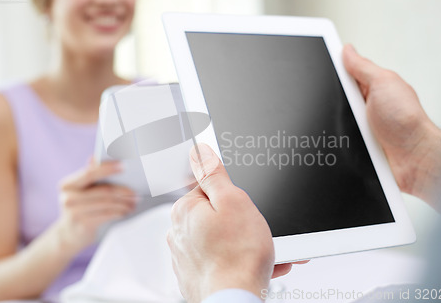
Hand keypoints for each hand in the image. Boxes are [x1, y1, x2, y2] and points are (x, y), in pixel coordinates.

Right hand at [55, 160, 135, 257]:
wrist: (68, 234)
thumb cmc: (79, 207)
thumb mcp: (80, 190)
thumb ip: (89, 175)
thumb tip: (95, 158)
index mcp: (67, 185)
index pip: (90, 173)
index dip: (107, 169)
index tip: (124, 165)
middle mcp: (68, 198)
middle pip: (103, 190)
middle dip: (123, 190)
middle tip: (136, 191)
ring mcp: (74, 213)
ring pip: (107, 203)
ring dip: (124, 202)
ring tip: (135, 201)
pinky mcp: (83, 224)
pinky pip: (107, 215)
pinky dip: (119, 211)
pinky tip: (126, 210)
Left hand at [168, 144, 274, 302]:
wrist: (235, 300)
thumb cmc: (238, 256)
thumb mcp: (233, 201)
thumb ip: (213, 174)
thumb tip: (199, 151)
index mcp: (184, 210)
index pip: (209, 189)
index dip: (233, 197)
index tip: (243, 209)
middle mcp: (179, 234)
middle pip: (215, 215)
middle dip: (239, 222)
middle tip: (254, 232)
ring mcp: (187, 258)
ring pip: (220, 240)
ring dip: (242, 243)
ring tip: (260, 253)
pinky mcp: (197, 277)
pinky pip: (220, 261)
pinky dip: (237, 262)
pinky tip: (255, 266)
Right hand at [343, 44, 440, 210]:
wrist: (412, 158)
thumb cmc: (407, 121)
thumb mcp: (383, 83)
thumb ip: (363, 66)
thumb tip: (347, 50)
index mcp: (373, 85)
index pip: (345, 72)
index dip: (333, 69)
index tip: (324, 70)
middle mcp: (366, 104)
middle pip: (334, 96)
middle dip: (333, 100)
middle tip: (348, 104)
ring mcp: (360, 124)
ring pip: (332, 118)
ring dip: (336, 122)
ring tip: (354, 126)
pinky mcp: (356, 142)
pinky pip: (336, 137)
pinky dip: (338, 139)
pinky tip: (348, 139)